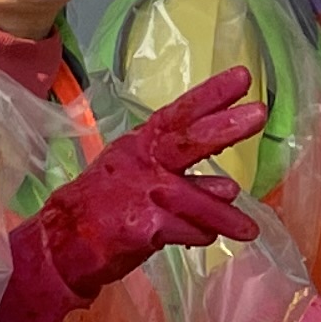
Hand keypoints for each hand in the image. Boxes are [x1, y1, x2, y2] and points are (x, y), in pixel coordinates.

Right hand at [37, 67, 266, 290]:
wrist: (62, 244)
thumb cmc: (106, 207)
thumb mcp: (138, 177)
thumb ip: (181, 177)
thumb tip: (229, 187)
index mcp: (140, 144)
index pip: (178, 113)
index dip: (210, 94)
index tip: (242, 76)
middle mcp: (141, 162)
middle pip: (187, 140)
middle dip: (225, 127)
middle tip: (258, 114)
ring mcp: (141, 193)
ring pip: (199, 201)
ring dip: (226, 217)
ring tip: (249, 228)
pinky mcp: (142, 226)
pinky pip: (188, 231)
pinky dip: (198, 235)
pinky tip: (200, 237)